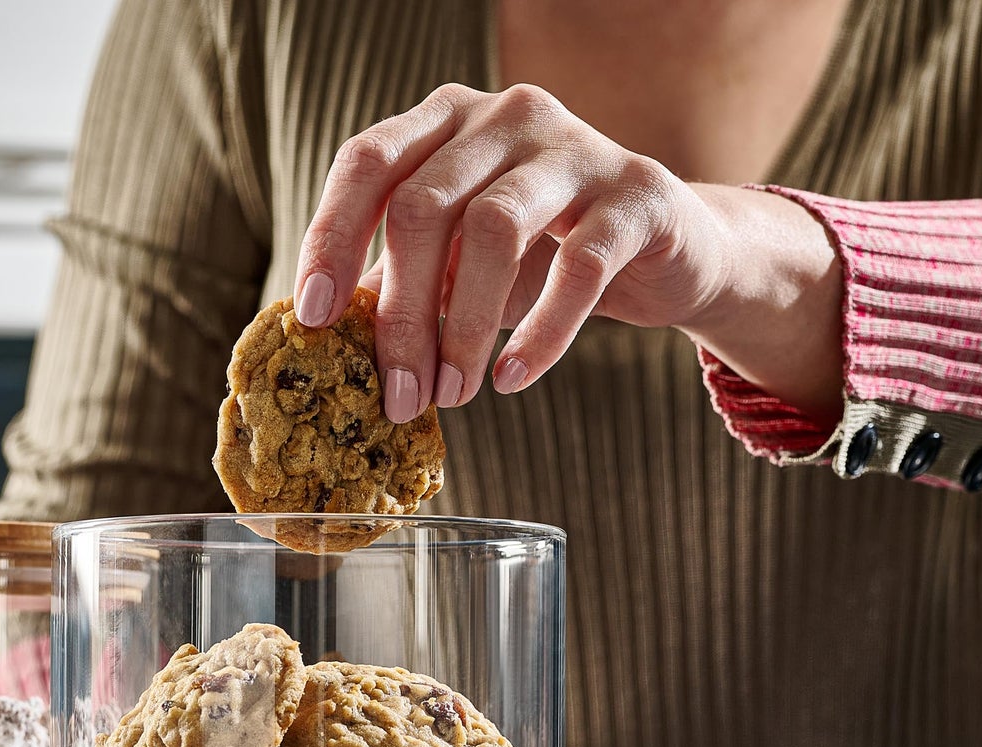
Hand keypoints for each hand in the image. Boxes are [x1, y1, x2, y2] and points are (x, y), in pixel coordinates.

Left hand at [294, 84, 841, 425]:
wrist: (668, 252)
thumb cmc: (545, 258)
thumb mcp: (461, 265)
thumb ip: (403, 282)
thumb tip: (329, 337)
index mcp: (448, 122)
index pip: (367, 162)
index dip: (331, 237)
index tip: (313, 317)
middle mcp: (506, 116)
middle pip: (423, 207)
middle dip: (401, 316)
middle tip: (399, 395)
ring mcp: (574, 146)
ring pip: (493, 230)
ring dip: (463, 328)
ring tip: (455, 393)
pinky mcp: (637, 194)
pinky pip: (578, 268)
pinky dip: (539, 334)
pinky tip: (511, 378)